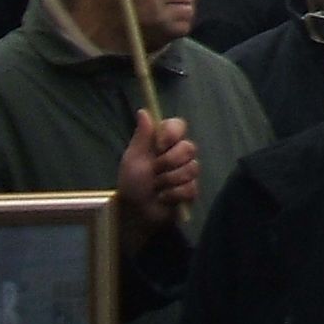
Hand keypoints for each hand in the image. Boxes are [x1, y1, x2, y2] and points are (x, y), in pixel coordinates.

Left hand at [115, 110, 198, 251]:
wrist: (136, 212)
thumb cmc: (132, 183)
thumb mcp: (133, 158)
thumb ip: (142, 135)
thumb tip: (143, 111)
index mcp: (163, 142)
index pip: (179, 125)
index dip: (172, 135)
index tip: (159, 146)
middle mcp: (178, 153)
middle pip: (189, 147)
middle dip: (168, 163)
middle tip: (153, 172)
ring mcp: (187, 171)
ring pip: (191, 169)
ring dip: (168, 181)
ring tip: (156, 188)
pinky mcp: (192, 190)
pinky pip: (191, 187)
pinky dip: (173, 195)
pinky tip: (164, 198)